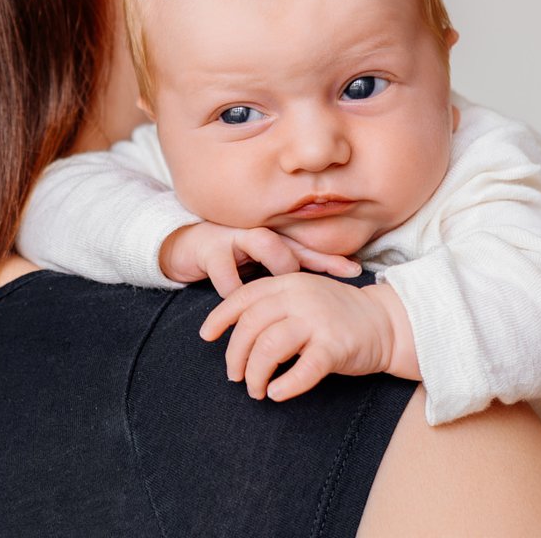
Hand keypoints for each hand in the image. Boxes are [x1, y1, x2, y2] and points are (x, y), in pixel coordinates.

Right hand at [159, 222, 360, 295]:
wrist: (183, 246)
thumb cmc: (227, 259)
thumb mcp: (256, 267)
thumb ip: (282, 276)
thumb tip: (317, 297)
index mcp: (272, 240)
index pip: (308, 249)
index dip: (332, 260)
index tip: (356, 271)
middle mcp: (258, 233)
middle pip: (293, 242)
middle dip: (306, 264)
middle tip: (308, 291)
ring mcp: (235, 237)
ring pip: (267, 244)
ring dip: (277, 268)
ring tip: (278, 295)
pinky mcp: (211, 250)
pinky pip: (228, 274)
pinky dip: (235, 292)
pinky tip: (239, 308)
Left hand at [198, 272, 418, 401]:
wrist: (386, 323)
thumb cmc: (337, 315)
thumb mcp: (303, 296)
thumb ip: (273, 305)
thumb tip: (233, 331)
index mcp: (288, 283)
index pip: (244, 297)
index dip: (220, 317)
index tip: (206, 336)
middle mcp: (300, 297)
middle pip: (250, 326)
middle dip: (235, 355)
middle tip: (234, 376)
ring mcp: (317, 320)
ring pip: (269, 348)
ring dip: (255, 374)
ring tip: (255, 389)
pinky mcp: (335, 346)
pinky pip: (302, 370)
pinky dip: (285, 386)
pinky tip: (277, 393)